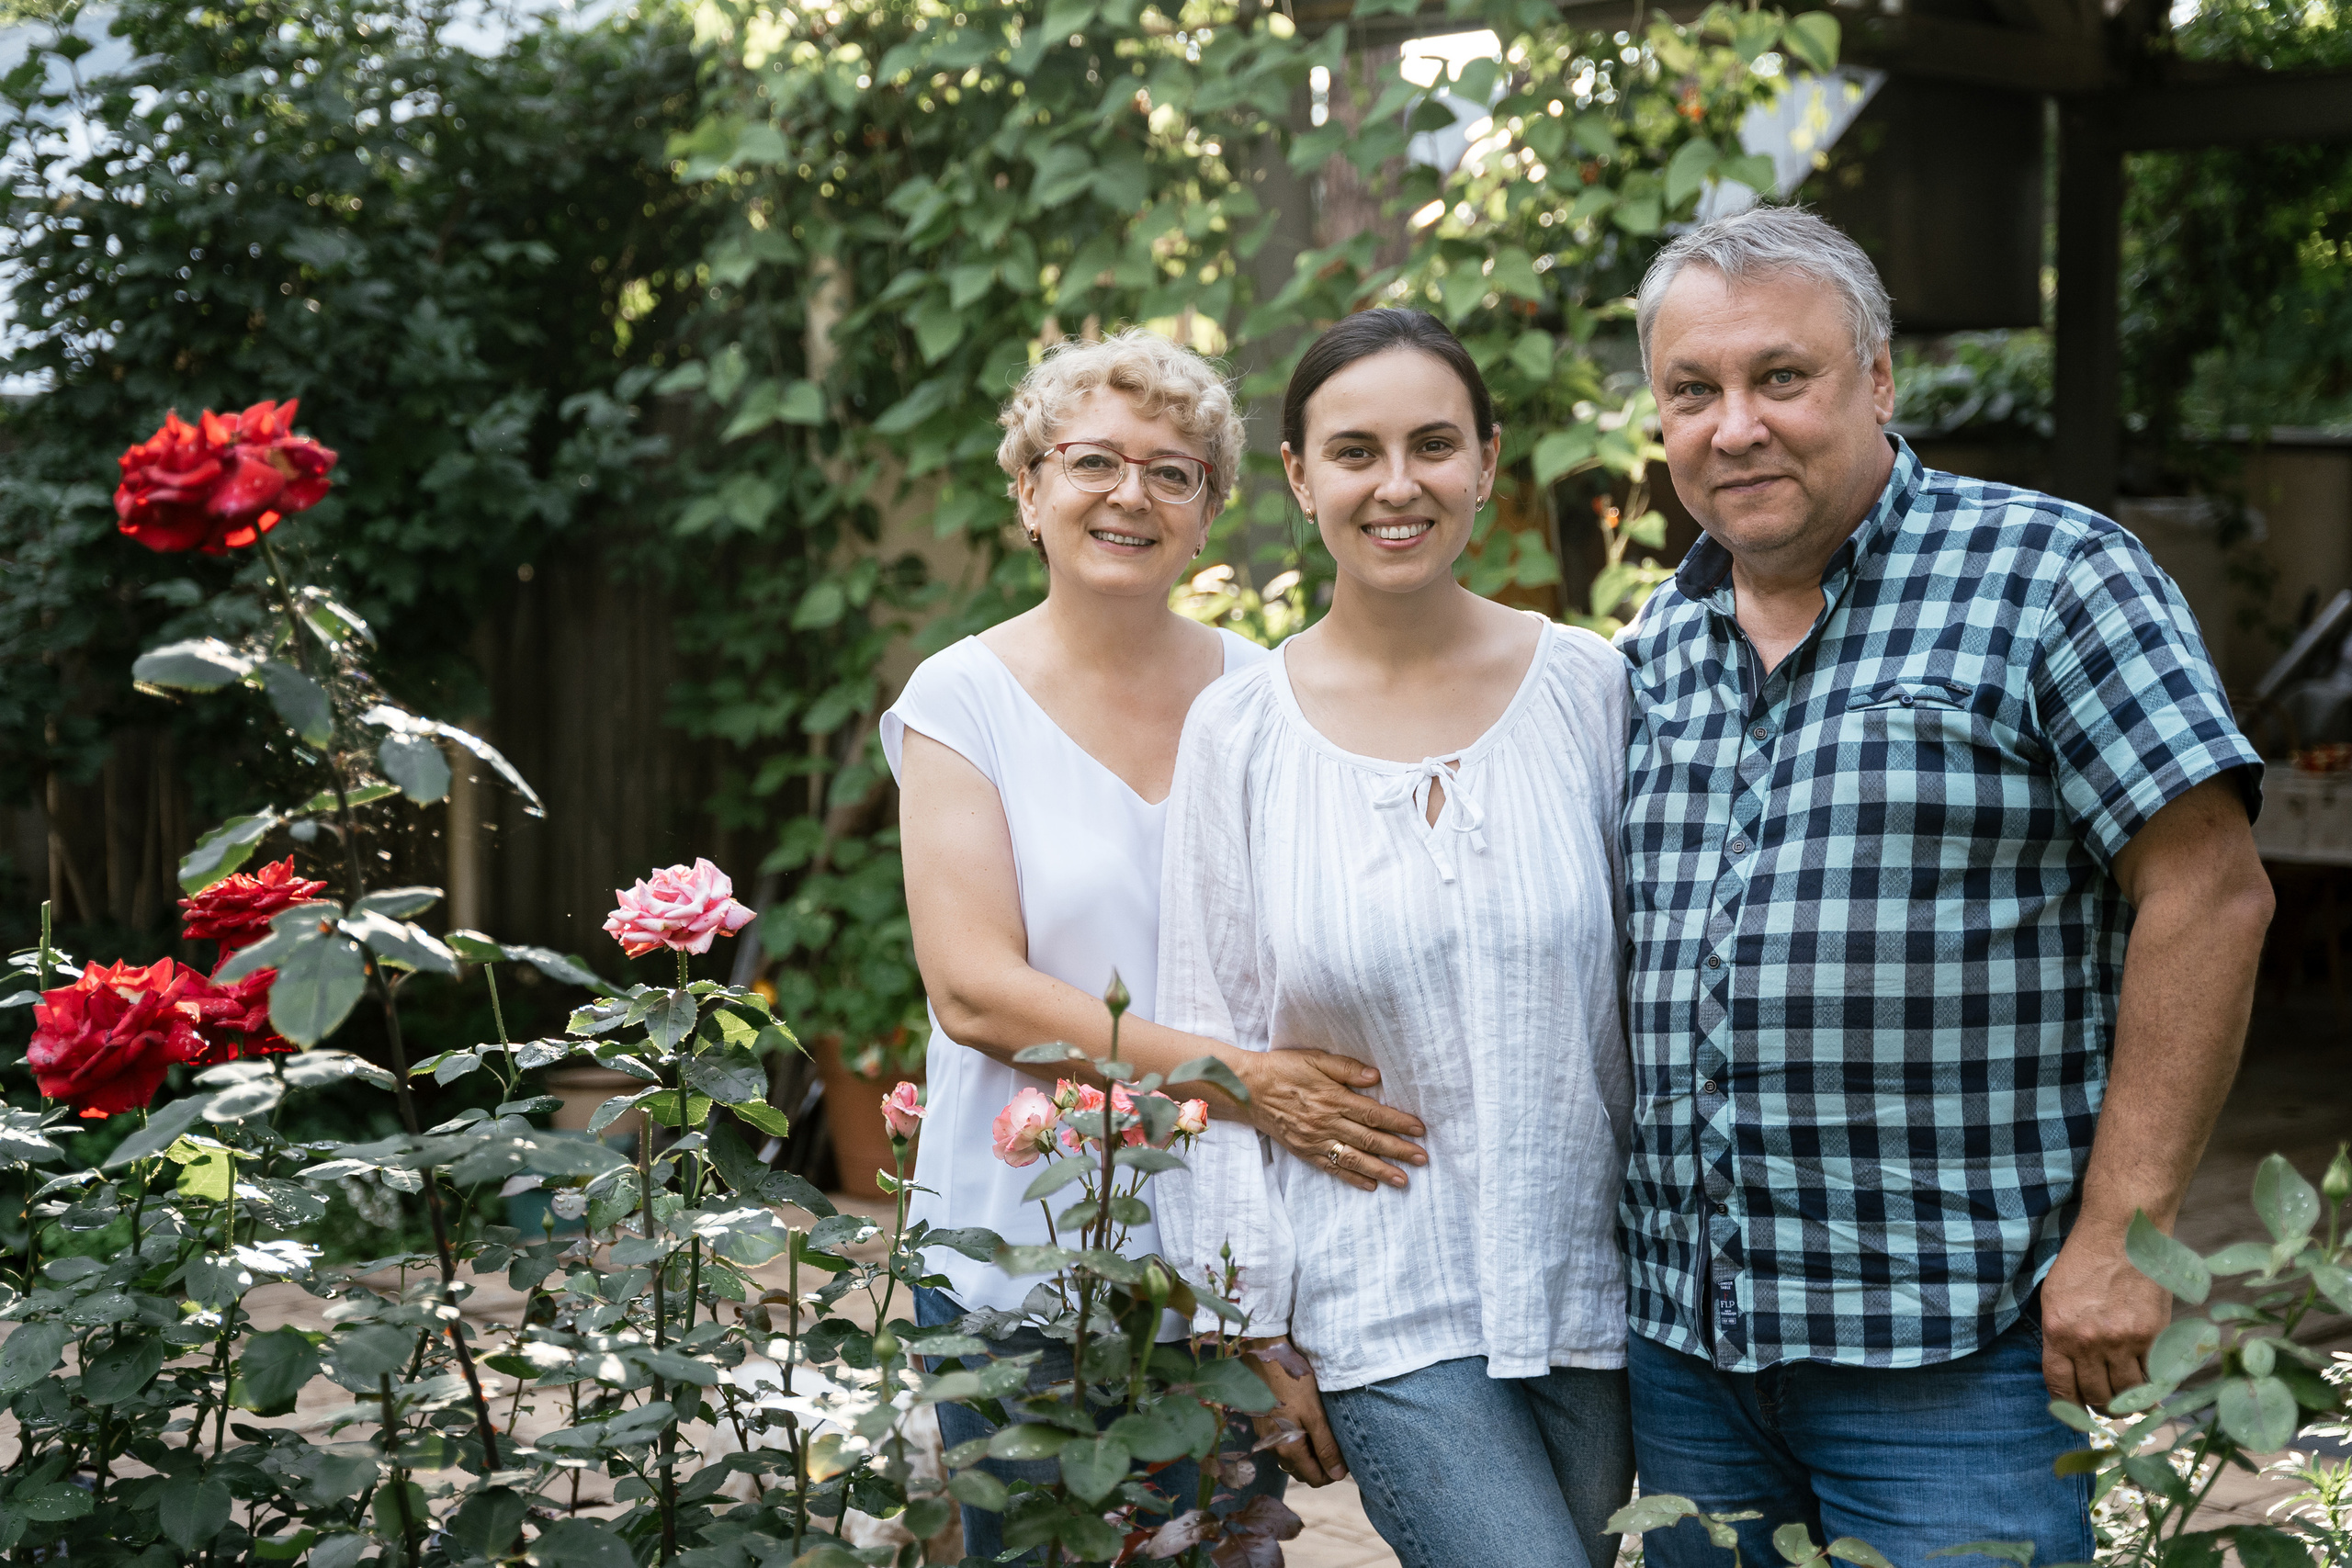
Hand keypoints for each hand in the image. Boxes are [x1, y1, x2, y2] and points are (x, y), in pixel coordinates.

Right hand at [1235, 1049, 1426, 1191]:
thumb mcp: (1314, 1058)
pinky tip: (1370, 1186)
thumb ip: (1345, 1068)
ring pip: (1354, 1159)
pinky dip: (1352, 1179)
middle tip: (1422, 1158)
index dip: (1399, 1122)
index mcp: (1332, 1098)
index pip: (1373, 1114)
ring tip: (1403, 1180)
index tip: (1419, 1129)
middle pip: (1369, 1139)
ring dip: (1381, 1170)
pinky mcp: (1304, 1151)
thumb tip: (1375, 1077)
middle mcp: (1326, 1122)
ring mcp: (1315, 1140)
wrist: (1246, 1090)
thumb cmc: (1282, 1069)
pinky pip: (1331, 1168)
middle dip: (1398, 1150)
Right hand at [1245, 1340, 1345, 1485]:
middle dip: (1322, 1465)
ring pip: (1293, 1460)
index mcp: (1287, 1450)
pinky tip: (1306, 1424)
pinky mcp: (1263, 1427)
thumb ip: (1326, 1446)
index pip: (1315, 1479)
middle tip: (1338, 1446)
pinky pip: (1283, 1446)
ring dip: (1309, 1454)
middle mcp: (1274, 1450)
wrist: (1264, 1356)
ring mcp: (1266, 1439)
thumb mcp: (1315, 1413)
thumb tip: (1337, 1475)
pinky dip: (1297, 1443)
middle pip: (1303, 1472)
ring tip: (1324, 1434)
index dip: (1333, 1473)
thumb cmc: (1292, 1382)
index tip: (1346, 1459)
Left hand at [2040, 1223, 2171, 1409]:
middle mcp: (2088, 1341)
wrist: (2120, 1235)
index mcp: (2058, 1332)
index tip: (2077, 1413)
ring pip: (2127, 1393)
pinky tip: (2153, 1389)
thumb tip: (2069, 1375)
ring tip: (2130, 1401)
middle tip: (2107, 1406)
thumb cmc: (2083, 1263)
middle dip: (2100, 1406)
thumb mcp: (2054, 1298)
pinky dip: (2153, 1388)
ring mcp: (2123, 1340)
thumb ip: (2059, 1336)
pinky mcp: (2153, 1335)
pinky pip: (2154, 1377)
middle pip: (2096, 1395)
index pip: (2060, 1387)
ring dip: (2128, 1402)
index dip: (2069, 1407)